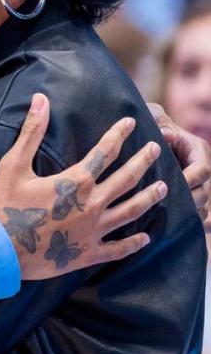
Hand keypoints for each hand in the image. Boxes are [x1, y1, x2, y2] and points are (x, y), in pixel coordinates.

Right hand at [0, 94, 161, 279]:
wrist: (2, 251)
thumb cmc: (4, 207)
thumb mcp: (13, 165)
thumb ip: (31, 132)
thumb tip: (40, 99)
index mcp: (76, 181)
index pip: (104, 152)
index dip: (119, 134)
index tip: (131, 123)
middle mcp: (92, 204)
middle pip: (127, 179)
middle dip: (143, 161)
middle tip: (156, 149)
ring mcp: (94, 230)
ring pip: (131, 211)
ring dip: (149, 198)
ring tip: (163, 188)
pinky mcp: (89, 252)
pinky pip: (119, 248)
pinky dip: (134, 243)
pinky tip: (145, 238)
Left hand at [148, 102, 210, 229]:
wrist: (150, 136)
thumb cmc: (152, 124)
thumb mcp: (156, 120)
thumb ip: (161, 126)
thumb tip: (165, 134)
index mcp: (198, 151)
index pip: (203, 170)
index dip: (190, 180)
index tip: (174, 187)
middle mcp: (202, 170)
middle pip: (204, 192)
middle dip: (189, 201)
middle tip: (169, 210)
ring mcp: (199, 185)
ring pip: (202, 206)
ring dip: (189, 215)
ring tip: (171, 224)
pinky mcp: (191, 197)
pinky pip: (199, 216)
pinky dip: (191, 224)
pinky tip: (178, 233)